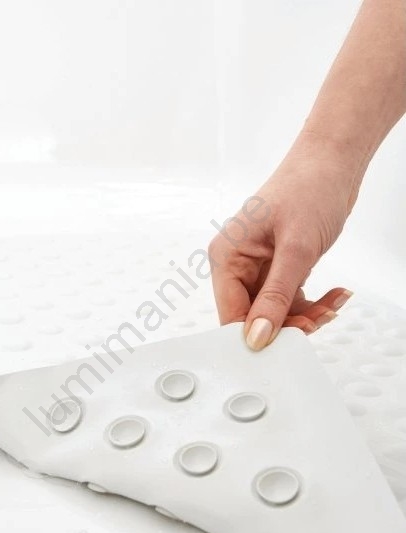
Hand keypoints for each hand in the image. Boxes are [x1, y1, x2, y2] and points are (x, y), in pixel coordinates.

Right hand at [209, 132, 358, 349]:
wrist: (334, 161)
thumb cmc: (309, 188)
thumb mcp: (296, 249)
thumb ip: (276, 297)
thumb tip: (257, 337)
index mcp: (227, 256)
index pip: (230, 313)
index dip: (255, 333)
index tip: (285, 344)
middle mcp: (237, 263)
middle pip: (253, 315)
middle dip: (288, 323)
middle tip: (318, 320)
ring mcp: (258, 265)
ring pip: (275, 310)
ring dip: (306, 313)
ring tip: (332, 304)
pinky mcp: (278, 267)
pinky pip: (289, 298)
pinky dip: (313, 302)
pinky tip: (334, 294)